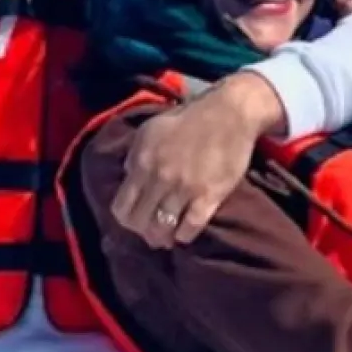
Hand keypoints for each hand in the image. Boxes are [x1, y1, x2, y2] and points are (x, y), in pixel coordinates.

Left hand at [110, 72, 283, 248]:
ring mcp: (185, 188)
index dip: (125, 219)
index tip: (134, 220)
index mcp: (143, 162)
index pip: (122, 207)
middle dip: (143, 231)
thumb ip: (135, 155)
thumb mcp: (151, 130)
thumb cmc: (189, 119)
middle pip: (141, 222)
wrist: (229, 113)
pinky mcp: (210, 195)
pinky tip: (184, 234)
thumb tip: (127, 177)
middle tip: (150, 233)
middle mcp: (161, 178)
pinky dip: (184, 236)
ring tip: (166, 239)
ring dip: (163, 237)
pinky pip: (191, 227)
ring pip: (163, 228)